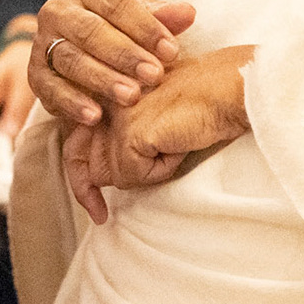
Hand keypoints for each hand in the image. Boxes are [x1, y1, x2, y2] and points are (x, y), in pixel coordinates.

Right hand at [30, 0, 196, 125]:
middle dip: (125, 55)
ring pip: (71, 59)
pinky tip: (95, 116)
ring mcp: (42, 41)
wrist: (76, 46)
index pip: (117, 3)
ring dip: (103, 80)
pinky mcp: (34, 73)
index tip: (172, 51)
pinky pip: (51, 89)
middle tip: (154, 75)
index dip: (146, 27)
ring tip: (131, 97)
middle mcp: (58, 10)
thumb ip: (162, 16)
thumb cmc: (117, 27)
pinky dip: (72, 103)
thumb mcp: (139, 17)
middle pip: (91, 31)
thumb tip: (188, 12)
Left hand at [61, 45, 254, 222]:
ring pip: (112, 174)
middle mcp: (104, 97)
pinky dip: (160, 171)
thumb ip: (123, 132)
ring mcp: (116, 113)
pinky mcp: (131, 132)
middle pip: (81, 160)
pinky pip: (135, 176)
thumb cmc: (201, 100)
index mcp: (106, 88)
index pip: (74, 138)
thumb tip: (101, 173)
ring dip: (145, 174)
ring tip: (172, 148)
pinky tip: (178, 146)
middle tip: (100, 215)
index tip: (93, 201)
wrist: (230, 87)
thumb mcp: (153, 114)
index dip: (80, 174)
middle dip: (89, 192)